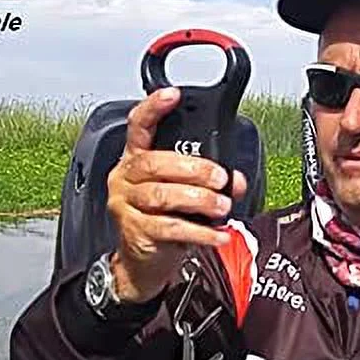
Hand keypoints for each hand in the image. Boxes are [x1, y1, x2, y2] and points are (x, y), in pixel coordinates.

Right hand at [106, 87, 247, 302]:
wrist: (141, 263)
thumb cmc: (160, 221)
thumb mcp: (183, 196)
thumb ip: (207, 182)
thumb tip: (235, 181)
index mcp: (135, 159)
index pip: (138, 126)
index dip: (153, 108)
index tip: (173, 95)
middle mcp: (125, 178)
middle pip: (156, 163)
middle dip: (195, 169)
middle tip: (220, 180)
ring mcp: (126, 205)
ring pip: (163, 195)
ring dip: (199, 200)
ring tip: (222, 206)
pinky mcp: (135, 231)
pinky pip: (170, 227)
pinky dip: (199, 231)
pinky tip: (216, 234)